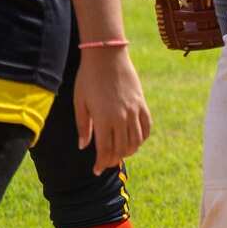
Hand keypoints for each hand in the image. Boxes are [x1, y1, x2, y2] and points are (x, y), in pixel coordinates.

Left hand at [74, 45, 150, 174]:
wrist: (107, 56)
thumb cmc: (88, 78)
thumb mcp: (79, 102)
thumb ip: (82, 126)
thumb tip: (84, 146)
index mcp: (103, 119)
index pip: (105, 150)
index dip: (100, 163)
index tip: (96, 170)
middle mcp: (121, 117)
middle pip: (121, 148)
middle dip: (113, 160)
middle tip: (105, 164)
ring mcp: (134, 110)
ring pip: (136, 140)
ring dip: (128, 151)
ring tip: (120, 154)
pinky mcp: (142, 103)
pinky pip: (147, 126)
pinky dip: (142, 137)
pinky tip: (135, 141)